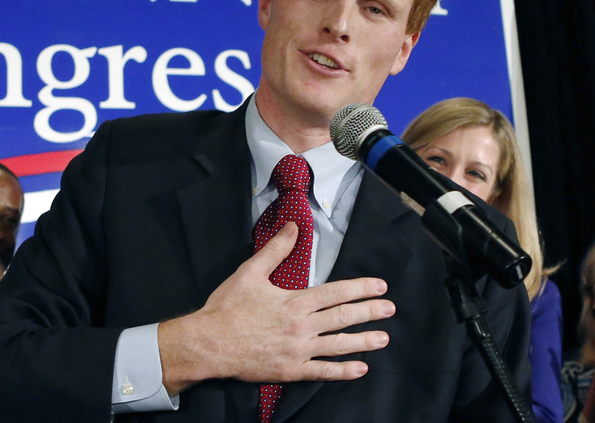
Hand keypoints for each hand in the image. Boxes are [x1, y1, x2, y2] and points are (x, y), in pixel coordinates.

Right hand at [159, 223, 395, 394]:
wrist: (209, 343)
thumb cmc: (227, 308)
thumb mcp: (249, 273)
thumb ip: (275, 250)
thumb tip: (292, 228)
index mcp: (294, 301)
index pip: (336, 292)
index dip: (361, 288)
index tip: (379, 286)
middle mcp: (302, 326)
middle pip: (343, 317)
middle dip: (370, 312)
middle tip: (390, 309)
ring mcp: (298, 350)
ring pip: (339, 345)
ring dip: (364, 341)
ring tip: (383, 338)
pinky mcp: (291, 370)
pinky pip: (323, 372)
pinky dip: (343, 371)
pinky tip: (360, 369)